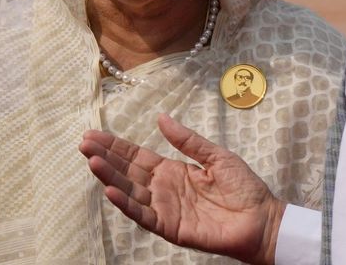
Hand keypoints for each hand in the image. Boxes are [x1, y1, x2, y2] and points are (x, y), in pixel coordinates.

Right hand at [79, 114, 286, 264]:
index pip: (136, 156)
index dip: (115, 145)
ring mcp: (165, 209)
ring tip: (91, 161)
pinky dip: (126, 204)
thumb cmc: (243, 188)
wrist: (261, 219)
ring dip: (110, 177)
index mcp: (172, 171)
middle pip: (127, 171)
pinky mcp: (170, 227)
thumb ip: (187, 140)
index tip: (93, 134)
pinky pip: (144, 215)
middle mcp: (163, 189)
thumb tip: (161, 117)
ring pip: (130, 191)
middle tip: (83, 143)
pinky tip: (110, 191)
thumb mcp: (215, 155)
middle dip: (105, 157)